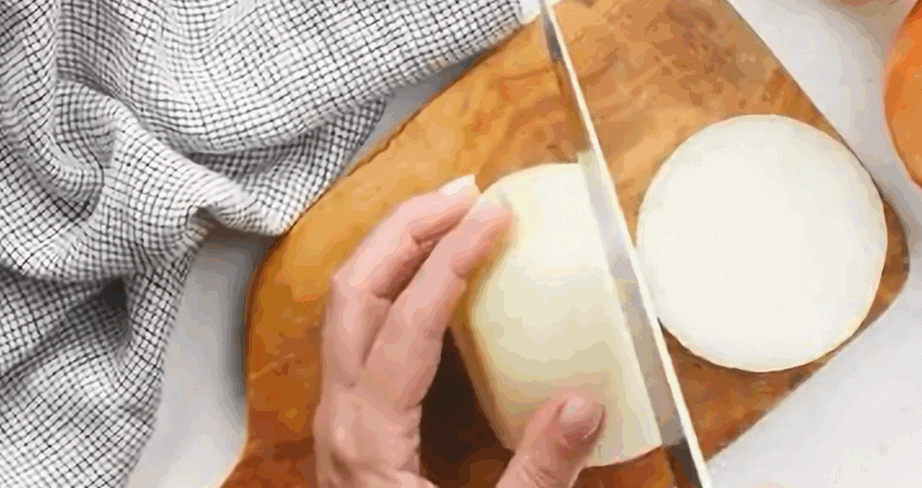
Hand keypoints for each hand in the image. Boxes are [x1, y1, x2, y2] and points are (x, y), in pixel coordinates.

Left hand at [313, 174, 606, 487]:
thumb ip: (539, 473)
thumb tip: (583, 402)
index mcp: (370, 439)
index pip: (405, 323)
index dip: (450, 260)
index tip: (495, 217)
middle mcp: (340, 416)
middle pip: (353, 291)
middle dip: (406, 229)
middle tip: (468, 193)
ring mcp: (337, 415)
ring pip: (346, 304)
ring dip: (394, 249)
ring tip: (451, 215)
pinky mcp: (349, 420)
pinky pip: (358, 328)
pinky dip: (393, 284)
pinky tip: (434, 278)